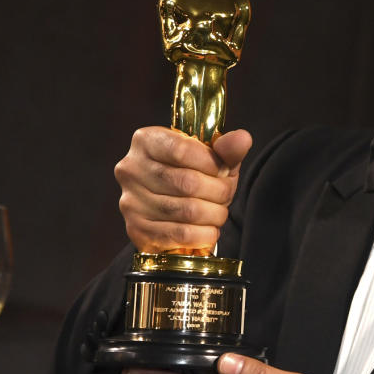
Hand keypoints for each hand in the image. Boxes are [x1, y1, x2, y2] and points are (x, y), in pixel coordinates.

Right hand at [114, 127, 251, 253]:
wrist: (174, 214)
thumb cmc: (195, 178)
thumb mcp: (214, 159)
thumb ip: (227, 149)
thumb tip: (242, 139)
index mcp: (146, 140)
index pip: (182, 150)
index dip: (212, 164)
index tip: (223, 171)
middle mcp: (131, 169)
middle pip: (187, 182)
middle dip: (218, 192)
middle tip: (225, 196)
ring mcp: (131, 201)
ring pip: (187, 210)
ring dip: (214, 214)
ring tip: (218, 212)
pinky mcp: (136, 229)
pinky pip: (181, 234)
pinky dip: (204, 234)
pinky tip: (209, 229)